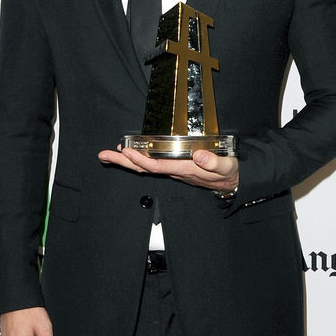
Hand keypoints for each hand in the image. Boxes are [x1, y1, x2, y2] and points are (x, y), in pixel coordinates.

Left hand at [97, 146, 238, 193]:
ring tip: (110, 153)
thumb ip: (214, 162)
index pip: (157, 166)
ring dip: (126, 161)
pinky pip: (151, 164)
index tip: (127, 152)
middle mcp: (174, 171)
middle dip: (123, 162)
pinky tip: (129, 153)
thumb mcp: (226, 166)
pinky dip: (137, 159)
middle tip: (104, 154)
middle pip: (143, 168)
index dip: (140, 160)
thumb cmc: (228, 173)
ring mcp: (172, 169)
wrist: (231, 182)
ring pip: (145, 166)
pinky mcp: (173, 166)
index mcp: (184, 169)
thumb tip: (199, 156)